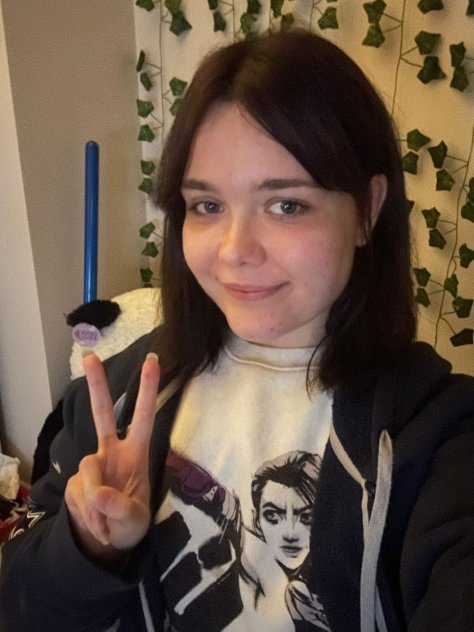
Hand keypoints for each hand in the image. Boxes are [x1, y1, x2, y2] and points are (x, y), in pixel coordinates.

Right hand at [65, 352, 159, 560]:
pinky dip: (89, 517)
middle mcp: (112, 452)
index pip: (142, 417)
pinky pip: (79, 496)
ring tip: (107, 526)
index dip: (147, 391)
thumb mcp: (134, 521)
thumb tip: (99, 493)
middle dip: (97, 385)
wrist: (107, 545)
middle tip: (90, 356)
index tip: (152, 361)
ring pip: (88, 471)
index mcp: (135, 453)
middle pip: (103, 414)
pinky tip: (97, 527)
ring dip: (97, 505)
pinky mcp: (74, 482)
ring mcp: (92, 466)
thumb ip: (119, 508)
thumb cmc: (130, 525)